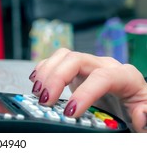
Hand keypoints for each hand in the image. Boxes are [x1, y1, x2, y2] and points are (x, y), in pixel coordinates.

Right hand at [29, 48, 146, 132]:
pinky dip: (43, 69)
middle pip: (76, 59)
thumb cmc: (138, 109)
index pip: (102, 77)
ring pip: (63, 56)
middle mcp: (105, 65)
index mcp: (125, 76)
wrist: (130, 104)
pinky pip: (56, 60)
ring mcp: (89, 65)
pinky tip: (36, 82)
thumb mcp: (144, 112)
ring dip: (46, 72)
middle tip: (45, 101)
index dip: (84, 93)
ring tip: (38, 93)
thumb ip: (146, 115)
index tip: (70, 113)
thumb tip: (142, 113)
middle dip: (56, 78)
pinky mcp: (76, 70)